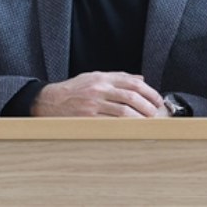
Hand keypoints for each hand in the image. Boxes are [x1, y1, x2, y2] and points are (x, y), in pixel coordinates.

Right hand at [31, 71, 163, 117]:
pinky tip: (131, 129)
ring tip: (147, 122)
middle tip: (155, 113)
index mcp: (103, 78)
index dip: (149, 92)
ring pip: (123, 111)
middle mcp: (100, 90)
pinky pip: (110, 123)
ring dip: (139, 118)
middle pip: (131, 97)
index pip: (133, 84)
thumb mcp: (95, 77)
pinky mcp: (88, 118)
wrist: (49, 101)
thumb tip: (141, 80)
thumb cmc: (75, 89)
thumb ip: (118, 77)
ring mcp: (93, 105)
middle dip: (147, 106)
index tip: (157, 100)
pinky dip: (124, 126)